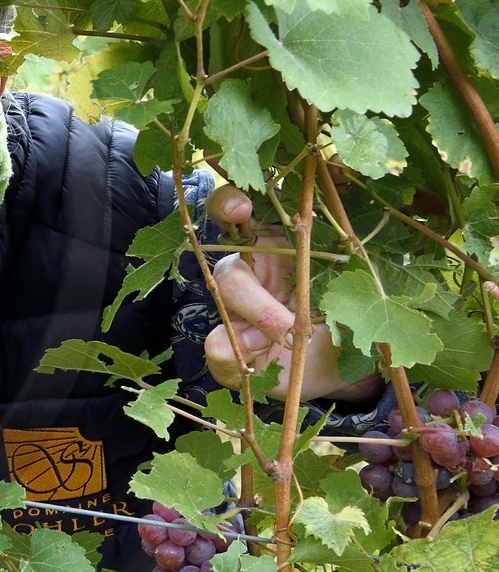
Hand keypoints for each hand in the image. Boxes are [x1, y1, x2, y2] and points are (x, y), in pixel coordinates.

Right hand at [202, 186, 378, 402]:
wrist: (345, 366)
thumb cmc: (350, 317)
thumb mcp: (356, 293)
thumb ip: (339, 286)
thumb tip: (302, 297)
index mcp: (277, 244)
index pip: (238, 213)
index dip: (228, 205)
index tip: (241, 209)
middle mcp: (250, 273)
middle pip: (228, 272)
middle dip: (256, 300)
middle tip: (291, 328)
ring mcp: (234, 312)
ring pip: (219, 308)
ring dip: (249, 328)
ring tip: (285, 345)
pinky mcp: (228, 351)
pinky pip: (216, 351)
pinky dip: (237, 358)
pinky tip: (264, 363)